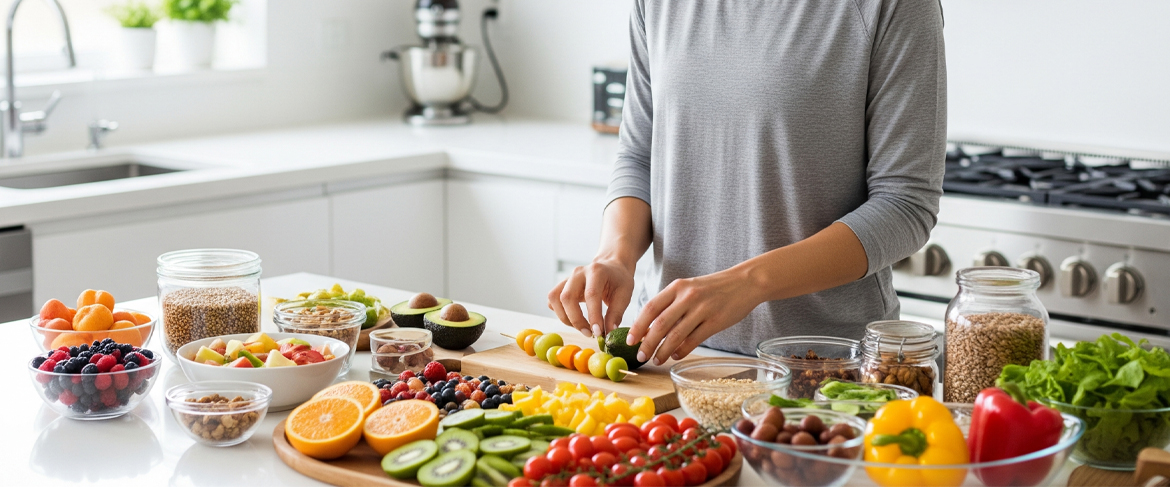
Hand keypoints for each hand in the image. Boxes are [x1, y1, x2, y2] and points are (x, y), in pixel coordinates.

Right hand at [548, 258, 635, 337]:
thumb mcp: (625, 295)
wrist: (611, 267)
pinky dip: (560, 313)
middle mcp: (578, 273)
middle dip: (576, 320)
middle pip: (567, 297)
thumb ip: (616, 314)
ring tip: (582, 327)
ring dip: (566, 318)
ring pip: (555, 299)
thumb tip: (608, 332)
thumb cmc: (619, 281)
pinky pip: (552, 301)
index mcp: (596, 271)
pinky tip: (574, 319)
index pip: (591, 294)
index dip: (593, 316)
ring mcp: (567, 278)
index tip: (598, 332)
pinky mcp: (561, 286)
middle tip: (590, 333)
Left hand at [625, 268, 764, 363]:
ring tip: (657, 360)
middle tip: (640, 356)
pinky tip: (676, 356)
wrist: (744, 282)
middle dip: (647, 343)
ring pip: (676, 335)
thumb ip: (671, 306)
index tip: (630, 340)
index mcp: (677, 287)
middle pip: (660, 324)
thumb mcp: (689, 289)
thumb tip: (650, 330)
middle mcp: (687, 297)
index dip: (638, 326)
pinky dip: (682, 350)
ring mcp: (702, 309)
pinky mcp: (715, 321)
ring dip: (663, 351)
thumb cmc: (713, 288)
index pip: (651, 308)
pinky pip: (694, 340)